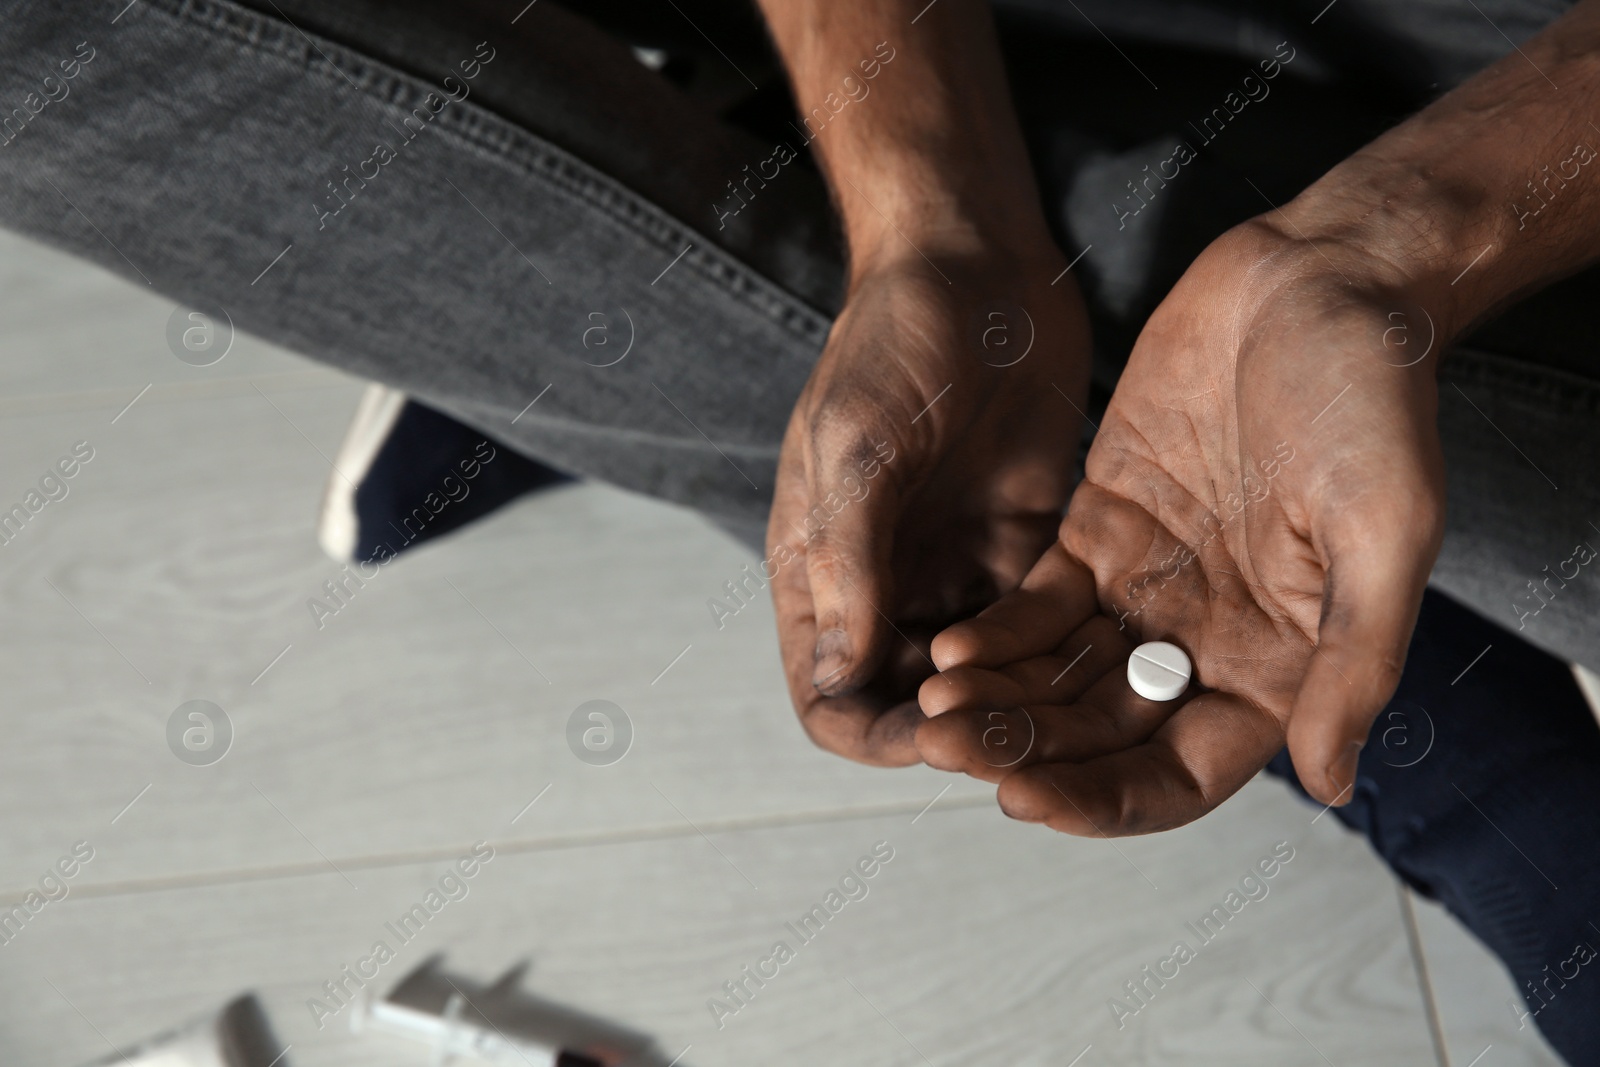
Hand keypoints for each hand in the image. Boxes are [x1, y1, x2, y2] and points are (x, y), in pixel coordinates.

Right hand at [769, 245, 1090, 764]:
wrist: (973, 263)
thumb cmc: (892, 342)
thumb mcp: (857, 447)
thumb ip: (848, 561)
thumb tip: (838, 676)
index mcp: (821, 574)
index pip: (831, 699)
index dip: (873, 735)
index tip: (933, 735)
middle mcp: (890, 587)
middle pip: (913, 706)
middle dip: (960, 732)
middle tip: (1025, 743)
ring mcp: (960, 571)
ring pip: (986, 678)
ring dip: (1023, 703)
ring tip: (1078, 716)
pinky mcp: (1028, 547)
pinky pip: (1044, 627)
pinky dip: (1066, 653)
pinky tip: (1112, 663)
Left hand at [920, 218, 1445, 830]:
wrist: (1323, 281)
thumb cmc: (1375, 401)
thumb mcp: (1386, 531)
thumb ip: (1353, 660)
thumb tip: (1329, 782)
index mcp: (1279, 665)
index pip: (1180, 772)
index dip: (1104, 800)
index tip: (1024, 799)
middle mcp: (1206, 642)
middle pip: (1103, 733)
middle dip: (1026, 750)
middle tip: (948, 748)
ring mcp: (1148, 587)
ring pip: (1061, 675)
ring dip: (999, 699)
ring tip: (934, 708)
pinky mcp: (1102, 528)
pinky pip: (1038, 602)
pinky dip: (997, 631)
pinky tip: (950, 646)